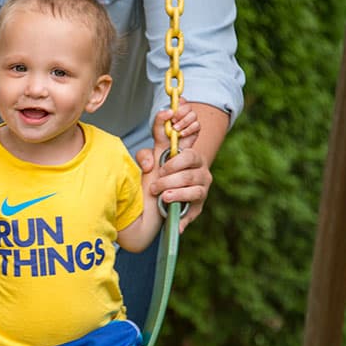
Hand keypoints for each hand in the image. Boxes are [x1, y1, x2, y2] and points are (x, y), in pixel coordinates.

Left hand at [136, 98, 208, 232]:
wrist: (151, 207)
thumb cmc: (153, 179)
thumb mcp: (147, 164)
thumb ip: (145, 156)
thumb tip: (150, 164)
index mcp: (186, 152)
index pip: (191, 132)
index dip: (186, 125)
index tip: (173, 121)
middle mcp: (197, 166)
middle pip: (189, 160)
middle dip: (170, 171)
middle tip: (156, 182)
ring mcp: (201, 184)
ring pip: (192, 183)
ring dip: (174, 190)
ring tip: (162, 196)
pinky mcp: (199, 204)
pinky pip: (194, 206)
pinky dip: (184, 216)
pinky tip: (178, 224)